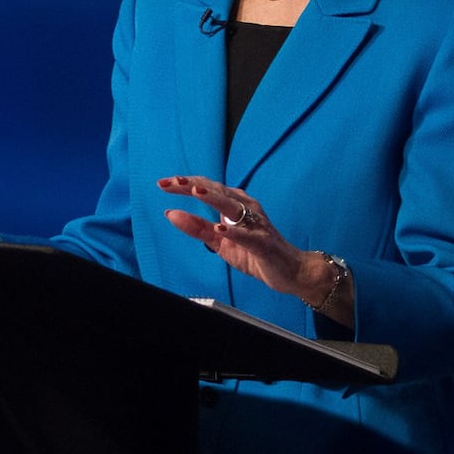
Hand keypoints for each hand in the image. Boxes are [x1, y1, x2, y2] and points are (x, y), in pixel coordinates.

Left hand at [158, 175, 348, 321]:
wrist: (290, 271)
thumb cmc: (255, 252)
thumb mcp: (219, 241)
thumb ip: (196, 227)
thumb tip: (170, 214)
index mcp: (234, 205)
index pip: (207, 188)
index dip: (185, 183)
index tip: (163, 183)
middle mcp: (246, 208)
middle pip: (217, 191)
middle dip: (193, 185)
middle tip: (171, 182)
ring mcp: (256, 224)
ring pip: (233, 207)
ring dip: (214, 198)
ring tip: (196, 192)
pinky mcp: (264, 242)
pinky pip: (248, 236)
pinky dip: (234, 232)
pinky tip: (221, 229)